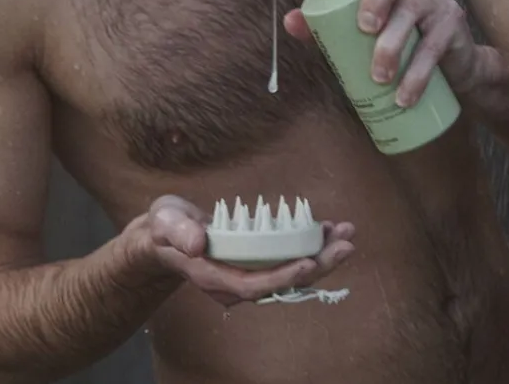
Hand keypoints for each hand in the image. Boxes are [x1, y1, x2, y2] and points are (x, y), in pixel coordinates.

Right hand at [143, 195, 354, 307]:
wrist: (162, 239)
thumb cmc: (164, 228)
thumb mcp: (164, 223)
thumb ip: (179, 232)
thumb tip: (197, 243)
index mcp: (215, 277)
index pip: (255, 284)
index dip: (283, 276)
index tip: (309, 261)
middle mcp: (236, 283)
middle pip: (282, 282)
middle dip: (317, 264)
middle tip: (346, 244)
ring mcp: (247, 274)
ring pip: (289, 272)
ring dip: (320, 255)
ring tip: (346, 233)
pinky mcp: (255, 262)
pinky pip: (286, 259)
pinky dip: (308, 245)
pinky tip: (327, 229)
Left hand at [283, 0, 482, 105]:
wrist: (450, 70)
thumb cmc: (392, 42)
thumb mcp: (352, 34)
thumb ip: (321, 26)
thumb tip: (291, 21)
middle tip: (364, 27)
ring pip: (413, 6)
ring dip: (394, 43)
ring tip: (379, 76)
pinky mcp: (452, 20)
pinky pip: (434, 43)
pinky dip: (416, 73)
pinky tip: (403, 95)